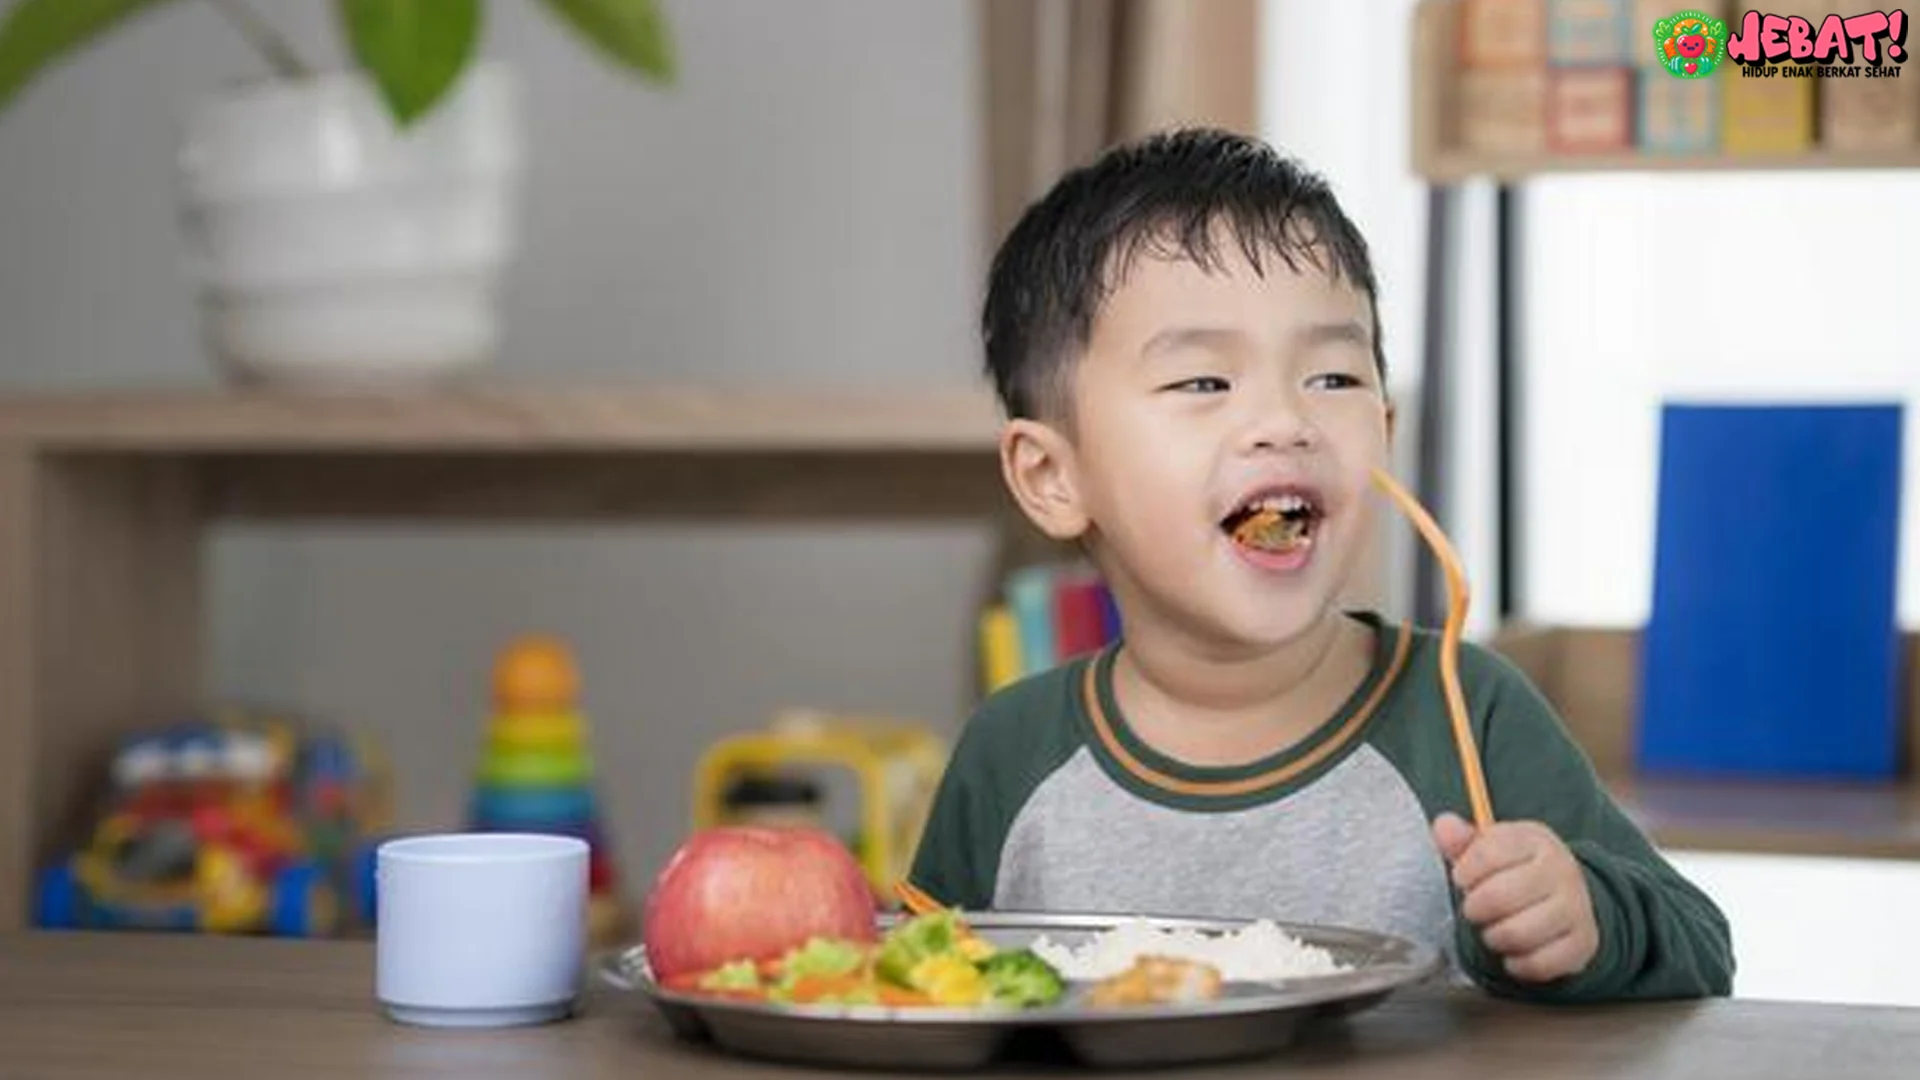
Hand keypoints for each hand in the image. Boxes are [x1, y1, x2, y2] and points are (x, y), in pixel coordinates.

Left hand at [1432, 813, 1598, 982]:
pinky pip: (1539, 964)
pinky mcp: (1583, 943)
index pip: (1486, 854)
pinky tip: (1512, 953)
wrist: (1567, 897)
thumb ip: (1460, 839)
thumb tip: (1443, 826)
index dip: (1464, 873)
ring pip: (1517, 934)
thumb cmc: (1515, 870)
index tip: (1463, 879)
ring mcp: (1576, 907)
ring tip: (1493, 930)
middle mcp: (1561, 870)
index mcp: (1534, 840)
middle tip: (1474, 910)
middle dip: (1475, 909)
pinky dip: (1517, 964)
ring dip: (1493, 937)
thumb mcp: (1489, 847)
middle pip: (1497, 897)